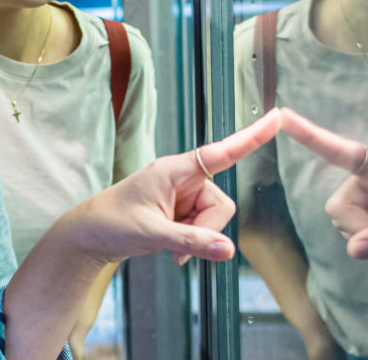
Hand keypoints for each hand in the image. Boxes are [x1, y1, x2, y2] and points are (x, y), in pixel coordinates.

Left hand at [56, 109, 281, 264]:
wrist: (89, 238)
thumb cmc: (111, 224)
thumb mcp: (152, 233)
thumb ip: (192, 242)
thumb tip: (228, 250)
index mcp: (175, 170)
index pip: (222, 151)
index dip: (252, 136)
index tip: (278, 116)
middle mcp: (183, 178)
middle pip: (221, 204)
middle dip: (206, 229)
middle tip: (175, 243)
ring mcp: (183, 196)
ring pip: (214, 220)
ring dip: (196, 239)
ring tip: (167, 246)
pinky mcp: (181, 212)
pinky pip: (204, 230)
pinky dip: (192, 244)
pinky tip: (171, 251)